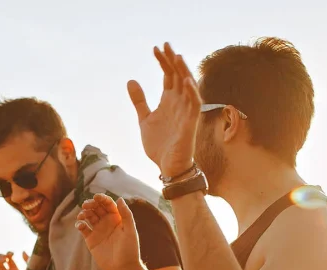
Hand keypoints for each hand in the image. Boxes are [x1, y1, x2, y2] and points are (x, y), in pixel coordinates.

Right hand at [76, 195, 141, 269]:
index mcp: (117, 218)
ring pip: (89, 216)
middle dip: (91, 204)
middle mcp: (107, 223)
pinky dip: (79, 224)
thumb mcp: (130, 231)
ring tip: (82, 215)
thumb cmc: (130, 250)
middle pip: (97, 208)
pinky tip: (80, 225)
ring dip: (84, 213)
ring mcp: (98, 230)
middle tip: (86, 205)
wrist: (123, 268)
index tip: (96, 197)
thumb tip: (119, 198)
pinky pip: (83, 228)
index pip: (108, 204)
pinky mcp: (91, 239)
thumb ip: (126, 215)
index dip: (102, 199)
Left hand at [128, 42, 200, 176]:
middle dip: (172, 61)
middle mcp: (179, 103)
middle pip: (178, 76)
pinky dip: (192, 93)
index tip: (155, 48)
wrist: (168, 167)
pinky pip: (195, 105)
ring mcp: (186, 112)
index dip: (163, 62)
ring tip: (176, 57)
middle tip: (165, 45)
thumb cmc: (160, 144)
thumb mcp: (144, 119)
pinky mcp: (191, 124)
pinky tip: (186, 81)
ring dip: (183, 72)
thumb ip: (140, 100)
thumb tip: (131, 80)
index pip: (168, 75)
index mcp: (169, 101)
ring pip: (188, 87)